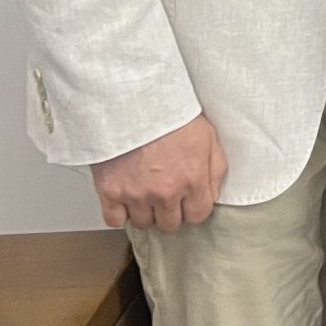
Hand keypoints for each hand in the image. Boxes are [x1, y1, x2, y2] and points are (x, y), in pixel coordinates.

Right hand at [91, 115, 227, 231]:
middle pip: (170, 224)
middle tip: (166, 195)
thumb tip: (213, 193)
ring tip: (145, 193)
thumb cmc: (171, 114)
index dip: (193, 209)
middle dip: (171, 212)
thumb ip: (215, 170)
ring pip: (143, 223)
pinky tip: (125, 200)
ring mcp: (136, 195)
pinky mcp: (110, 191)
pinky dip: (119, 214)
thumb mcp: (209, 137)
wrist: (134, 101)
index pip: (198, 216)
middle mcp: (165, 193)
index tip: (188, 201)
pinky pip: (114, 220)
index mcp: (192, 181)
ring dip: (146, 212)